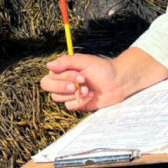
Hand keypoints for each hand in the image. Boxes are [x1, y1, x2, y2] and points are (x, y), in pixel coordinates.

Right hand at [39, 48, 167, 111]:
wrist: (119, 82)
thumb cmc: (102, 68)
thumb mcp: (84, 61)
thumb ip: (66, 62)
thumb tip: (48, 65)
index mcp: (63, 70)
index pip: (50, 76)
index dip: (63, 78)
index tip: (80, 75)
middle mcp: (63, 81)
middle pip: (48, 87)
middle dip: (63, 87)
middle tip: (80, 84)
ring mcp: (69, 94)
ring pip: (58, 98)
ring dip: (73, 94)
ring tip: (89, 89)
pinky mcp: (77, 103)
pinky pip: (69, 106)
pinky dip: (80, 101)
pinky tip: (91, 95)